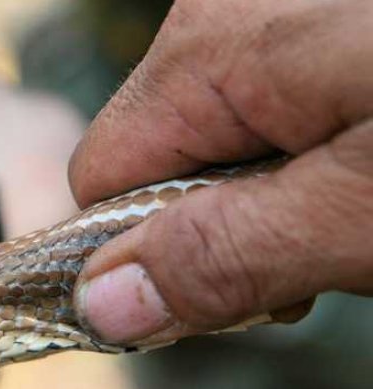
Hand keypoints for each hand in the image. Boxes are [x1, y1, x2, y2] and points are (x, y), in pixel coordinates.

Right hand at [69, 0, 372, 345]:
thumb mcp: (359, 207)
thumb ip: (226, 255)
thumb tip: (100, 304)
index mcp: (203, 50)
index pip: (99, 180)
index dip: (143, 254)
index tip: (221, 295)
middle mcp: (220, 20)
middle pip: (160, 167)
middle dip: (226, 231)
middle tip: (322, 252)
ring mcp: (267, 19)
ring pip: (220, 151)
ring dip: (278, 204)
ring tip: (361, 209)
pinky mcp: (307, 35)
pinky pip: (270, 117)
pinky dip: (313, 163)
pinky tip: (366, 172)